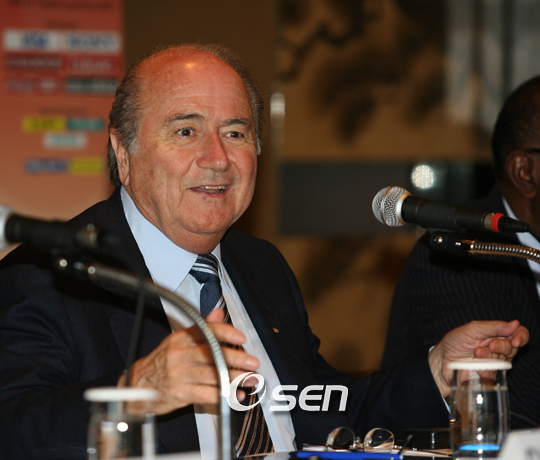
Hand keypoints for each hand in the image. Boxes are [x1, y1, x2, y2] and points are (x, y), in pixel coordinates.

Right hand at [117, 308, 259, 414]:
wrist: (139, 385)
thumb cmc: (162, 361)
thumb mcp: (178, 340)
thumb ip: (201, 327)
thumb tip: (219, 311)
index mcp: (181, 338)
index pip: (206, 330)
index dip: (225, 333)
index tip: (241, 338)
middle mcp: (179, 353)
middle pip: (212, 353)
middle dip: (236, 358)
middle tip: (253, 362)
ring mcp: (179, 374)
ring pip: (213, 374)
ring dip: (235, 377)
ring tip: (251, 379)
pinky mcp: (180, 393)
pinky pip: (207, 393)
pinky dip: (225, 395)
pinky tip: (236, 395)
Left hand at [429, 320, 528, 396]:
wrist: (441, 359)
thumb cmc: (456, 341)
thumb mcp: (472, 329)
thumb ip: (493, 327)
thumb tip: (515, 324)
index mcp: (497, 334)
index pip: (519, 333)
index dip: (521, 336)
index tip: (515, 340)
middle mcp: (499, 349)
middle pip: (513, 348)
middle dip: (502, 346)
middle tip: (489, 345)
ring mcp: (495, 363)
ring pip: (504, 361)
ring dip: (491, 356)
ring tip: (476, 353)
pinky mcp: (489, 376)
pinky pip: (495, 374)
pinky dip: (486, 369)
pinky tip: (475, 366)